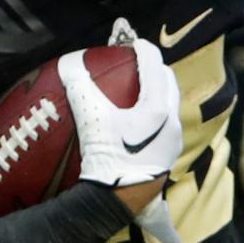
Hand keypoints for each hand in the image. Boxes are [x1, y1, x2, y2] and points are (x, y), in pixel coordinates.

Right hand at [58, 38, 182, 193]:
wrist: (116, 200)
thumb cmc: (106, 156)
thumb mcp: (90, 116)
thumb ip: (80, 84)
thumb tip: (69, 62)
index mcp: (159, 108)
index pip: (155, 64)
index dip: (142, 48)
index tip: (131, 42)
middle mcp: (173, 122)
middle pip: (169, 82)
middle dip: (154, 67)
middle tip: (135, 62)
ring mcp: (173, 141)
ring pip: (170, 104)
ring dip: (157, 91)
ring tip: (137, 87)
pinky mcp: (168, 156)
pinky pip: (166, 124)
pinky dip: (155, 112)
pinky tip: (136, 118)